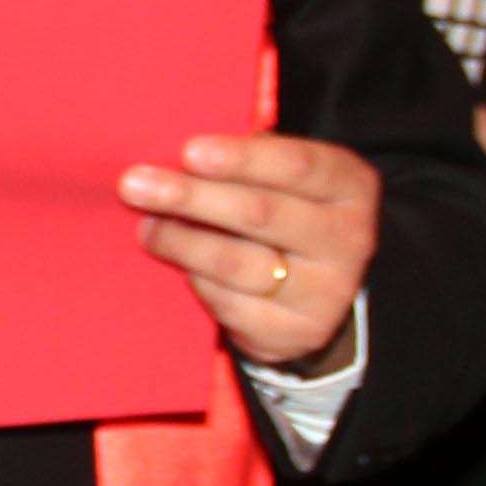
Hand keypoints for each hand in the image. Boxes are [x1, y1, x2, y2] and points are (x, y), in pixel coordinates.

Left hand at [121, 130, 377, 370]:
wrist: (320, 289)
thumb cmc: (288, 210)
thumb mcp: (285, 177)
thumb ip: (246, 161)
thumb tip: (173, 155)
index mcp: (349, 186)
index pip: (297, 165)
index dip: (241, 158)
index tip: (188, 152)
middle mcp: (348, 239)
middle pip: (260, 214)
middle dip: (191, 197)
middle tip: (135, 186)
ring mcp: (327, 292)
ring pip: (237, 264)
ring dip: (181, 242)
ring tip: (146, 227)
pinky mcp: (296, 333)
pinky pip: (230, 304)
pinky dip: (196, 280)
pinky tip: (179, 264)